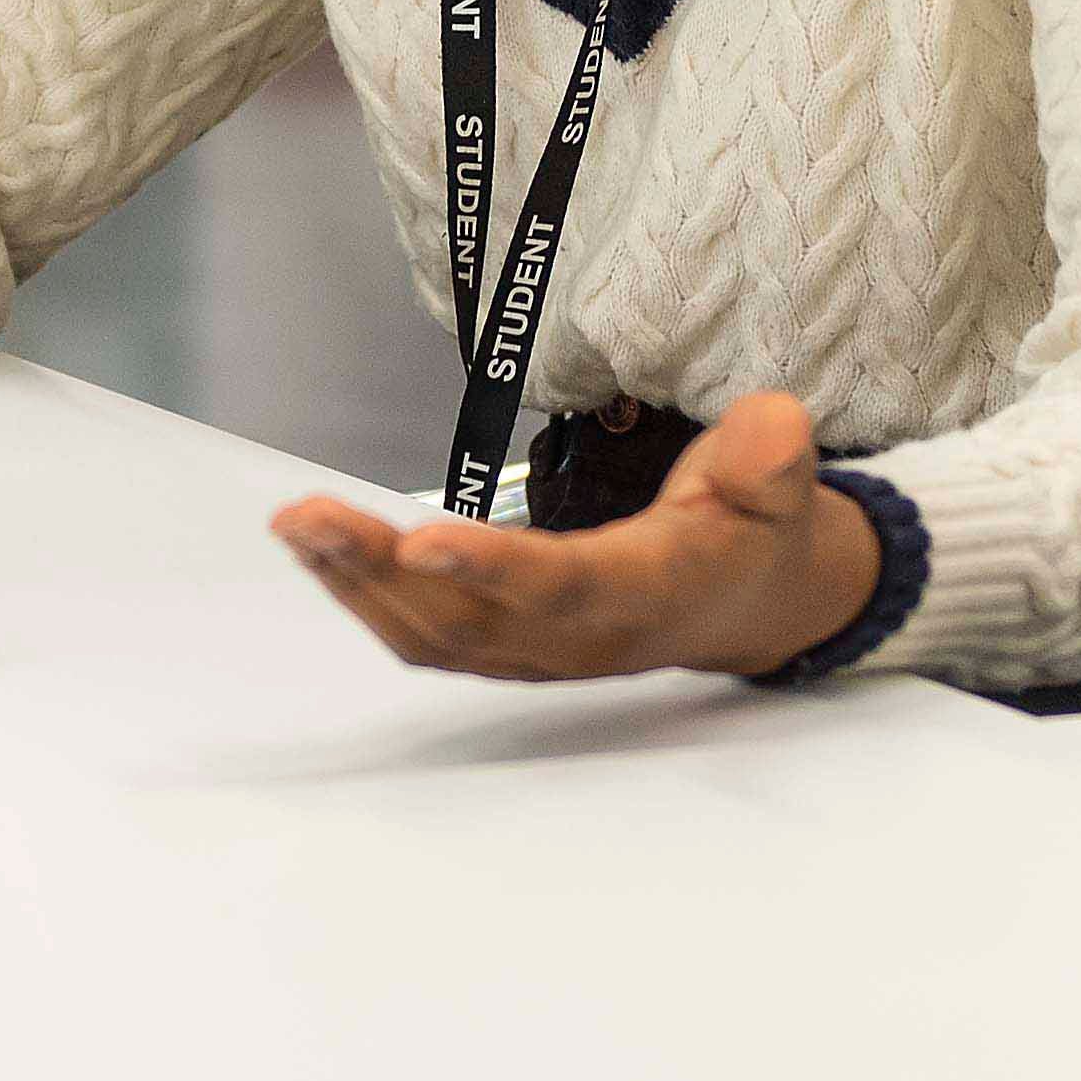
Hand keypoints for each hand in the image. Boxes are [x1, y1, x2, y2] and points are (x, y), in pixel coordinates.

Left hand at [270, 392, 883, 681]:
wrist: (753, 603)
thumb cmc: (756, 530)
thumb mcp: (784, 485)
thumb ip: (771, 459)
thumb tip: (768, 427)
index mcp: (653, 591)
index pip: (567, 585)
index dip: (495, 570)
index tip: (423, 538)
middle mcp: (585, 637)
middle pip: (471, 620)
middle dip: (382, 572)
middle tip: (310, 517)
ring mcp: (540, 652)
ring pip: (434, 636)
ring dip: (357, 583)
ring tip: (296, 524)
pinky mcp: (509, 647)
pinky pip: (426, 637)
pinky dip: (365, 597)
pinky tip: (320, 550)